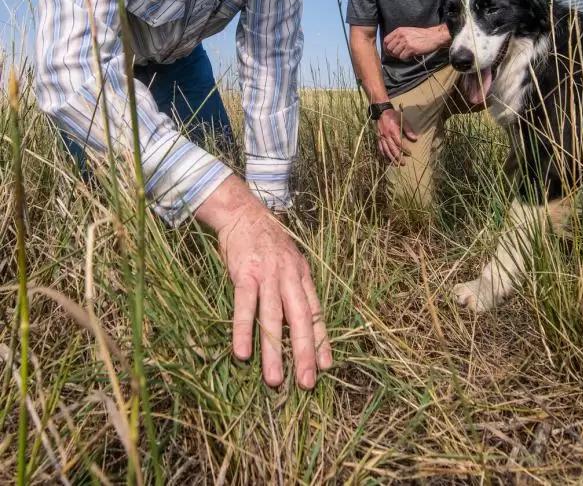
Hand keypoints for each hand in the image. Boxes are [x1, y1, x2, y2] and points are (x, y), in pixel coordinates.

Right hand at [197, 177, 331, 388]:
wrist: (244, 213)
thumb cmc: (266, 243)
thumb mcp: (289, 261)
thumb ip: (294, 288)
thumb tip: (298, 321)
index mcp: (302, 276)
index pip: (316, 313)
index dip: (322, 340)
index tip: (326, 367)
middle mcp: (290, 277)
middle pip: (300, 320)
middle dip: (305, 353)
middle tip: (307, 383)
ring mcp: (268, 275)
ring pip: (273, 318)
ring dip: (274, 351)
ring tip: (275, 380)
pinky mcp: (245, 274)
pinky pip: (245, 306)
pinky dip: (244, 330)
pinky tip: (242, 353)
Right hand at [377, 107, 417, 164]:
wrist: (382, 112)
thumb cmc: (394, 115)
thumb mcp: (403, 120)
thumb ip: (408, 130)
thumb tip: (415, 139)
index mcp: (393, 131)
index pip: (399, 143)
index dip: (404, 149)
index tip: (409, 153)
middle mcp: (386, 136)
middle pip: (392, 149)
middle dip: (397, 157)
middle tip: (403, 164)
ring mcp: (381, 138)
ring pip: (385, 150)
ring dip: (390, 158)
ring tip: (395, 164)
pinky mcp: (378, 138)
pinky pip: (380, 148)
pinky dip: (383, 155)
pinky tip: (386, 160)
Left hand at [383, 25, 448, 59]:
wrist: (434, 37)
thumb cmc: (422, 35)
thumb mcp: (408, 32)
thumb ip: (399, 37)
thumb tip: (391, 47)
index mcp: (399, 30)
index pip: (386, 40)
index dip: (386, 48)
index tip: (389, 52)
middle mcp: (401, 35)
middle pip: (389, 48)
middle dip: (393, 54)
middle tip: (399, 55)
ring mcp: (406, 42)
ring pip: (395, 53)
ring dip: (400, 56)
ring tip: (406, 55)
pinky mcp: (411, 48)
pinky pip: (402, 57)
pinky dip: (406, 59)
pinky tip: (410, 56)